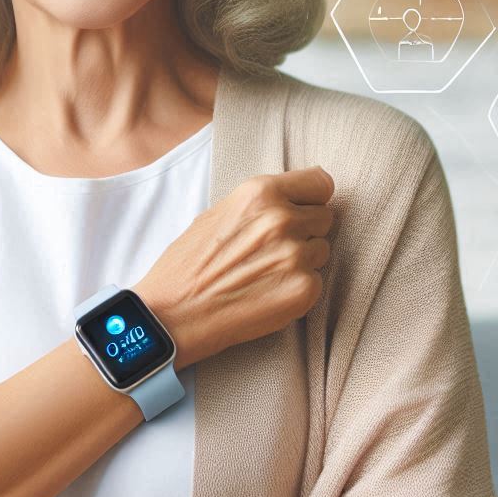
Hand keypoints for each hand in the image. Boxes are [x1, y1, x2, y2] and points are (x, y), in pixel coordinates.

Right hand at [133, 166, 334, 368]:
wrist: (173, 314)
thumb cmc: (188, 266)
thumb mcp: (217, 214)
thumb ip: (259, 204)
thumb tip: (294, 201)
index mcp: (260, 193)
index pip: (320, 182)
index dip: (311, 198)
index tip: (303, 209)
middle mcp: (282, 219)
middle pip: (324, 217)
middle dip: (306, 231)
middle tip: (273, 249)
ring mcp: (295, 255)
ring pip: (322, 250)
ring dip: (303, 261)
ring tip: (265, 273)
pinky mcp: (303, 290)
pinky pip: (316, 282)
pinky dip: (298, 289)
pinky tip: (267, 294)